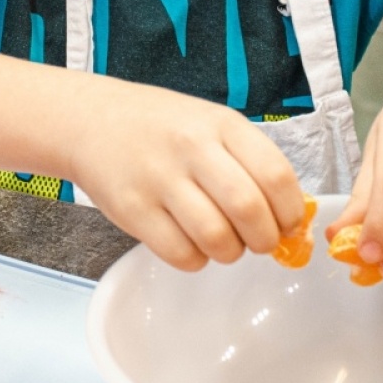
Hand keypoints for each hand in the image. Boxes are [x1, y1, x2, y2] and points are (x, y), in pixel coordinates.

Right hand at [67, 85, 307, 271]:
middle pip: (249, 210)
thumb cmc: (162, 127)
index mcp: (221, 124)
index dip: (290, 211)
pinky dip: (196, 260)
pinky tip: (192, 243)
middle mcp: (191, 148)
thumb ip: (249, 162)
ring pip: (217, 238)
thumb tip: (289, 218)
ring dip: (231, 252)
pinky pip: (181, 255)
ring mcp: (159, 180)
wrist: (91, 122)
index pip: (276, 175)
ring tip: (224, 242)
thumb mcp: (211, 124)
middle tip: (260, 241)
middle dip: (265, 239)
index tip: (288, 224)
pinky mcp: (133, 211)